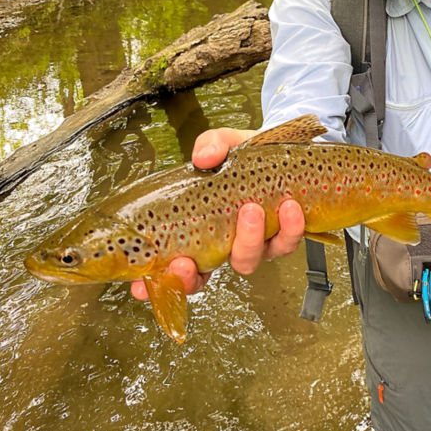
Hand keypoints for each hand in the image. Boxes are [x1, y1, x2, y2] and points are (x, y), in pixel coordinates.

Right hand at [130, 126, 305, 299]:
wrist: (285, 152)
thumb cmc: (245, 157)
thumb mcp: (224, 144)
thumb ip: (212, 145)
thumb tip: (202, 158)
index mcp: (198, 228)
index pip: (171, 266)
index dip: (155, 281)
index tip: (140, 285)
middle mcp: (222, 244)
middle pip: (202, 277)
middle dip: (192, 276)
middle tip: (187, 260)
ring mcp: (252, 245)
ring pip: (246, 261)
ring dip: (247, 240)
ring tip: (251, 210)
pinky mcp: (282, 238)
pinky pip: (285, 244)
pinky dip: (288, 227)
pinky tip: (289, 207)